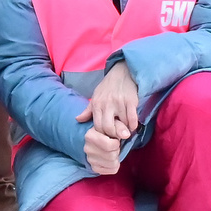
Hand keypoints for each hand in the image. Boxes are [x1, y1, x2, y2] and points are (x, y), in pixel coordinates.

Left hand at [77, 62, 139, 176]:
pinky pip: (132, 119)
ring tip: (125, 131)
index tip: (107, 137)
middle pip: (108, 128)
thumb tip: (77, 119)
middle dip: (113, 135)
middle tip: (117, 137)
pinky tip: (132, 126)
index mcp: (97, 105)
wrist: (122, 73)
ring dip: (124, 130)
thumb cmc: (107, 87)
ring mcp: (119, 103)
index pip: (97, 126)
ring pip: (122, 125)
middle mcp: (107, 104)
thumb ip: (88, 110)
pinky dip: (133, 125)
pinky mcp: (131, 102)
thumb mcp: (95, 97)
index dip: (103, 135)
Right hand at [83, 124, 125, 175]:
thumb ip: (119, 127)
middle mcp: (87, 148)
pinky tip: (112, 159)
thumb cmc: (108, 131)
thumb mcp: (113, 124)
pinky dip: (115, 165)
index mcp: (90, 136)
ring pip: (113, 164)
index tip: (115, 139)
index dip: (116, 143)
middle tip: (115, 146)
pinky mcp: (94, 168)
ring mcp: (90, 159)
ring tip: (113, 152)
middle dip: (117, 151)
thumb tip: (126, 135)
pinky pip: (112, 170)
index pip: (108, 145)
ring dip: (117, 158)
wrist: (99, 139)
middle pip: (111, 156)